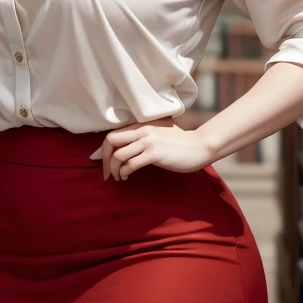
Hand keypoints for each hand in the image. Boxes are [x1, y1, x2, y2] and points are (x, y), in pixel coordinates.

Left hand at [95, 117, 214, 181]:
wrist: (200, 146)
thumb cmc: (180, 143)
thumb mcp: (159, 133)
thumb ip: (144, 136)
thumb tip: (125, 148)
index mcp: (142, 125)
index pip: (113, 133)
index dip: (104, 149)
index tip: (103, 162)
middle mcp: (143, 130)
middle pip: (111, 141)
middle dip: (104, 160)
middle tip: (107, 173)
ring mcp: (149, 141)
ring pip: (119, 155)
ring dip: (114, 169)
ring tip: (119, 177)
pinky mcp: (155, 154)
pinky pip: (131, 164)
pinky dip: (125, 173)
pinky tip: (127, 177)